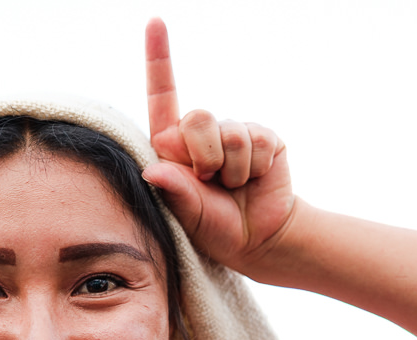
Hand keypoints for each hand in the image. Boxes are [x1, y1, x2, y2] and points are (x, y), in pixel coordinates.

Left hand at [142, 18, 297, 279]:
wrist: (258, 239)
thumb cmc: (213, 229)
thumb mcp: (188, 217)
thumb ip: (174, 192)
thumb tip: (153, 171)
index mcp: (173, 146)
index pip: (162, 97)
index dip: (159, 60)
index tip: (155, 22)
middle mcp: (201, 134)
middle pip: (199, 116)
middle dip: (205, 156)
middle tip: (210, 182)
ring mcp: (233, 133)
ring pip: (231, 132)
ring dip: (233, 169)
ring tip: (233, 186)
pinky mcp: (263, 137)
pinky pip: (258, 140)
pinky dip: (255, 167)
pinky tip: (254, 179)